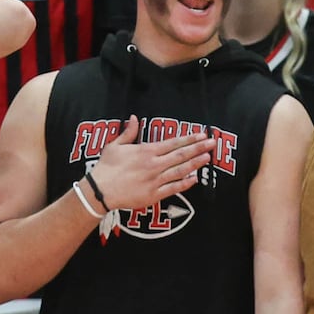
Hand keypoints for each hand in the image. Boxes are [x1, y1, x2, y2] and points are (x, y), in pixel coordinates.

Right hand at [88, 115, 215, 211]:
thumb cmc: (106, 167)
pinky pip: (173, 188)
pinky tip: (194, 179)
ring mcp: (155, 180)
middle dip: (199, 148)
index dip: (189, 139)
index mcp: (146, 151)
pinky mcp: (154, 195)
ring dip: (195, 164)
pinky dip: (185, 183)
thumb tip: (133, 118)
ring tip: (208, 158)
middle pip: (181, 155)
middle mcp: (154, 165)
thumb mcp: (115, 146)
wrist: (100, 191)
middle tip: (213, 143)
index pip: (173, 143)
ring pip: (180, 171)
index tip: (202, 135)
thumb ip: (128, 132)